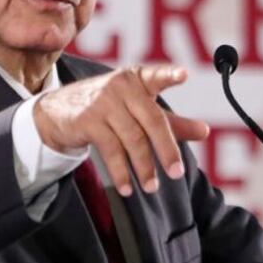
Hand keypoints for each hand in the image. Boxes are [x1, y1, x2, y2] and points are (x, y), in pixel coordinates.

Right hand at [34, 65, 208, 195]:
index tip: (184, 75)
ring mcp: (103, 102)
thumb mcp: (139, 110)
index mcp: (138, 80)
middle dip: (167, 150)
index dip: (169, 75)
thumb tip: (204, 131)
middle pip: (152, 120)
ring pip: (132, 139)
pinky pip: (111, 150)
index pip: (156, 76)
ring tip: (152, 187)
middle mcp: (121, 86)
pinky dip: (121, 172)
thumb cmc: (108, 109)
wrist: (58, 111)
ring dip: (144, 168)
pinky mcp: (88, 120)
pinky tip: (127, 187)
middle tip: (177, 174)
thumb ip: (172, 121)